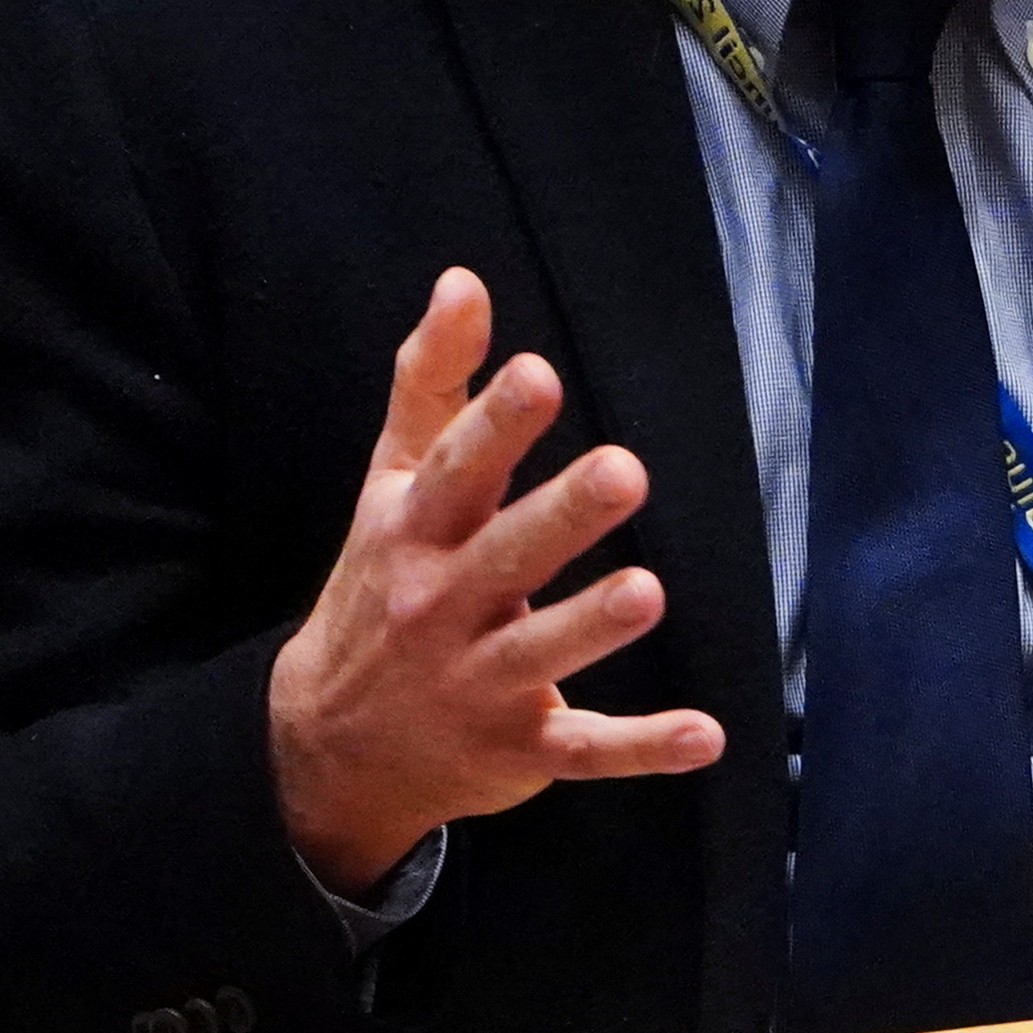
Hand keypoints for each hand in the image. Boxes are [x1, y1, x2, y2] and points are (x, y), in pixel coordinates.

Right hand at [268, 268, 723, 893]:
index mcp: (414, 532)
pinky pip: (584, 752)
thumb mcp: (392, 483)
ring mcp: (480, 683)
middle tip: (623, 471)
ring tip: (647, 592)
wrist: (325, 744)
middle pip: (505, 557)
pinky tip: (707, 735)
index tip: (539, 375)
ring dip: (591, 627)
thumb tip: (463, 280)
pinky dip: (644, 748)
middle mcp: (441, 605)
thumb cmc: (381, 583)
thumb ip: (431, 382)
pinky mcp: (520, 748)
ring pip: (539, 654)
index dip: (496, 424)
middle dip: (562, 517)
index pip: (457, 472)